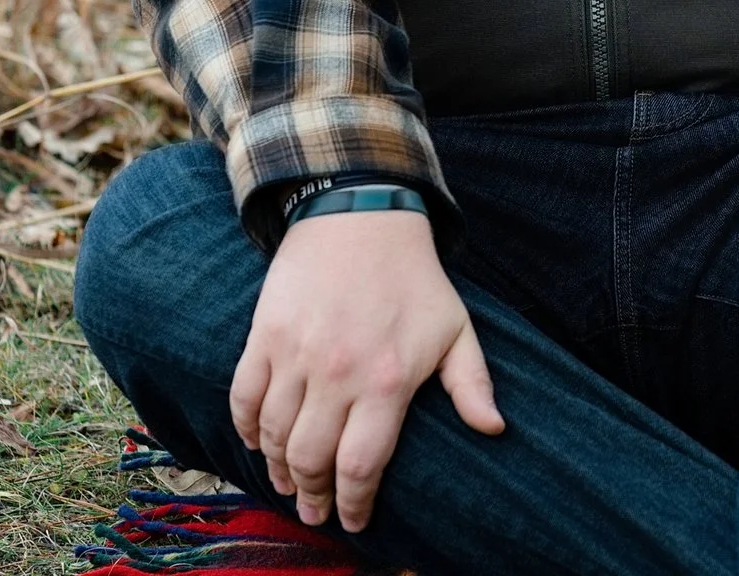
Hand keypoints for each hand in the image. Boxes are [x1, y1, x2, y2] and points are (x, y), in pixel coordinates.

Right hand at [230, 208, 504, 532]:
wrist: (362, 216)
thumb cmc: (414, 280)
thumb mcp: (455, 328)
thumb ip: (471, 384)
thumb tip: (495, 429)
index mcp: (387, 380)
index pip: (362, 465)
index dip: (354, 504)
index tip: (353, 522)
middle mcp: (337, 374)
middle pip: (312, 460)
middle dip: (312, 497)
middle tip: (315, 514)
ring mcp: (295, 356)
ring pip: (273, 436)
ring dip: (279, 470)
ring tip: (290, 485)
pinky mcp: (264, 337)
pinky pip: (242, 398)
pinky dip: (245, 430)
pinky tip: (258, 445)